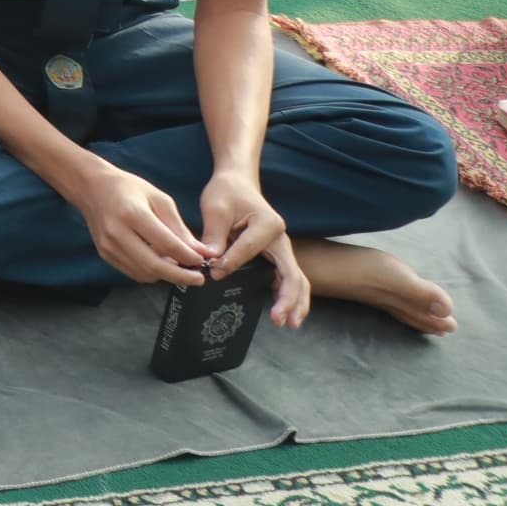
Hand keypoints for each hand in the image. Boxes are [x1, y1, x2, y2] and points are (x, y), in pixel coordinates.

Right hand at [76, 163, 215, 288]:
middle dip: (181, 276)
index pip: (166, 245)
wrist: (91, 187)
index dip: (188, 257)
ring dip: (166, 275)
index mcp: (132, 214)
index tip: (202, 261)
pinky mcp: (105, 254)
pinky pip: (134, 273)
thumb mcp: (159, 199)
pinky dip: (151, 273)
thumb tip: (199, 251)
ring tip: (179, 268)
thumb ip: (179, 227)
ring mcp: (108, 246)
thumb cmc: (127, 188)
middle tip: (197, 278)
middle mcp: (117, 233)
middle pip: (154, 266)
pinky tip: (160, 263)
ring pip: (145, 274)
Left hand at [197, 169, 300, 315]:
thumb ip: (214, 235)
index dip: (232, 263)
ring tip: (288, 324)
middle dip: (288, 298)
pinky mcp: (276, 255)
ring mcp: (281, 248)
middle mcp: (281, 238)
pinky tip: (283, 311)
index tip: (215, 272)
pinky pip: (286, 277)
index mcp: (268, 224)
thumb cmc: (226, 192)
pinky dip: (288, 295)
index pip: (251, 250)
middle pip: (291, 272)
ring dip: (294, 302)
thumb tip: (211, 260)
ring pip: (295, 278)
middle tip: (279, 320)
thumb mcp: (215, 208)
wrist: (237, 182)